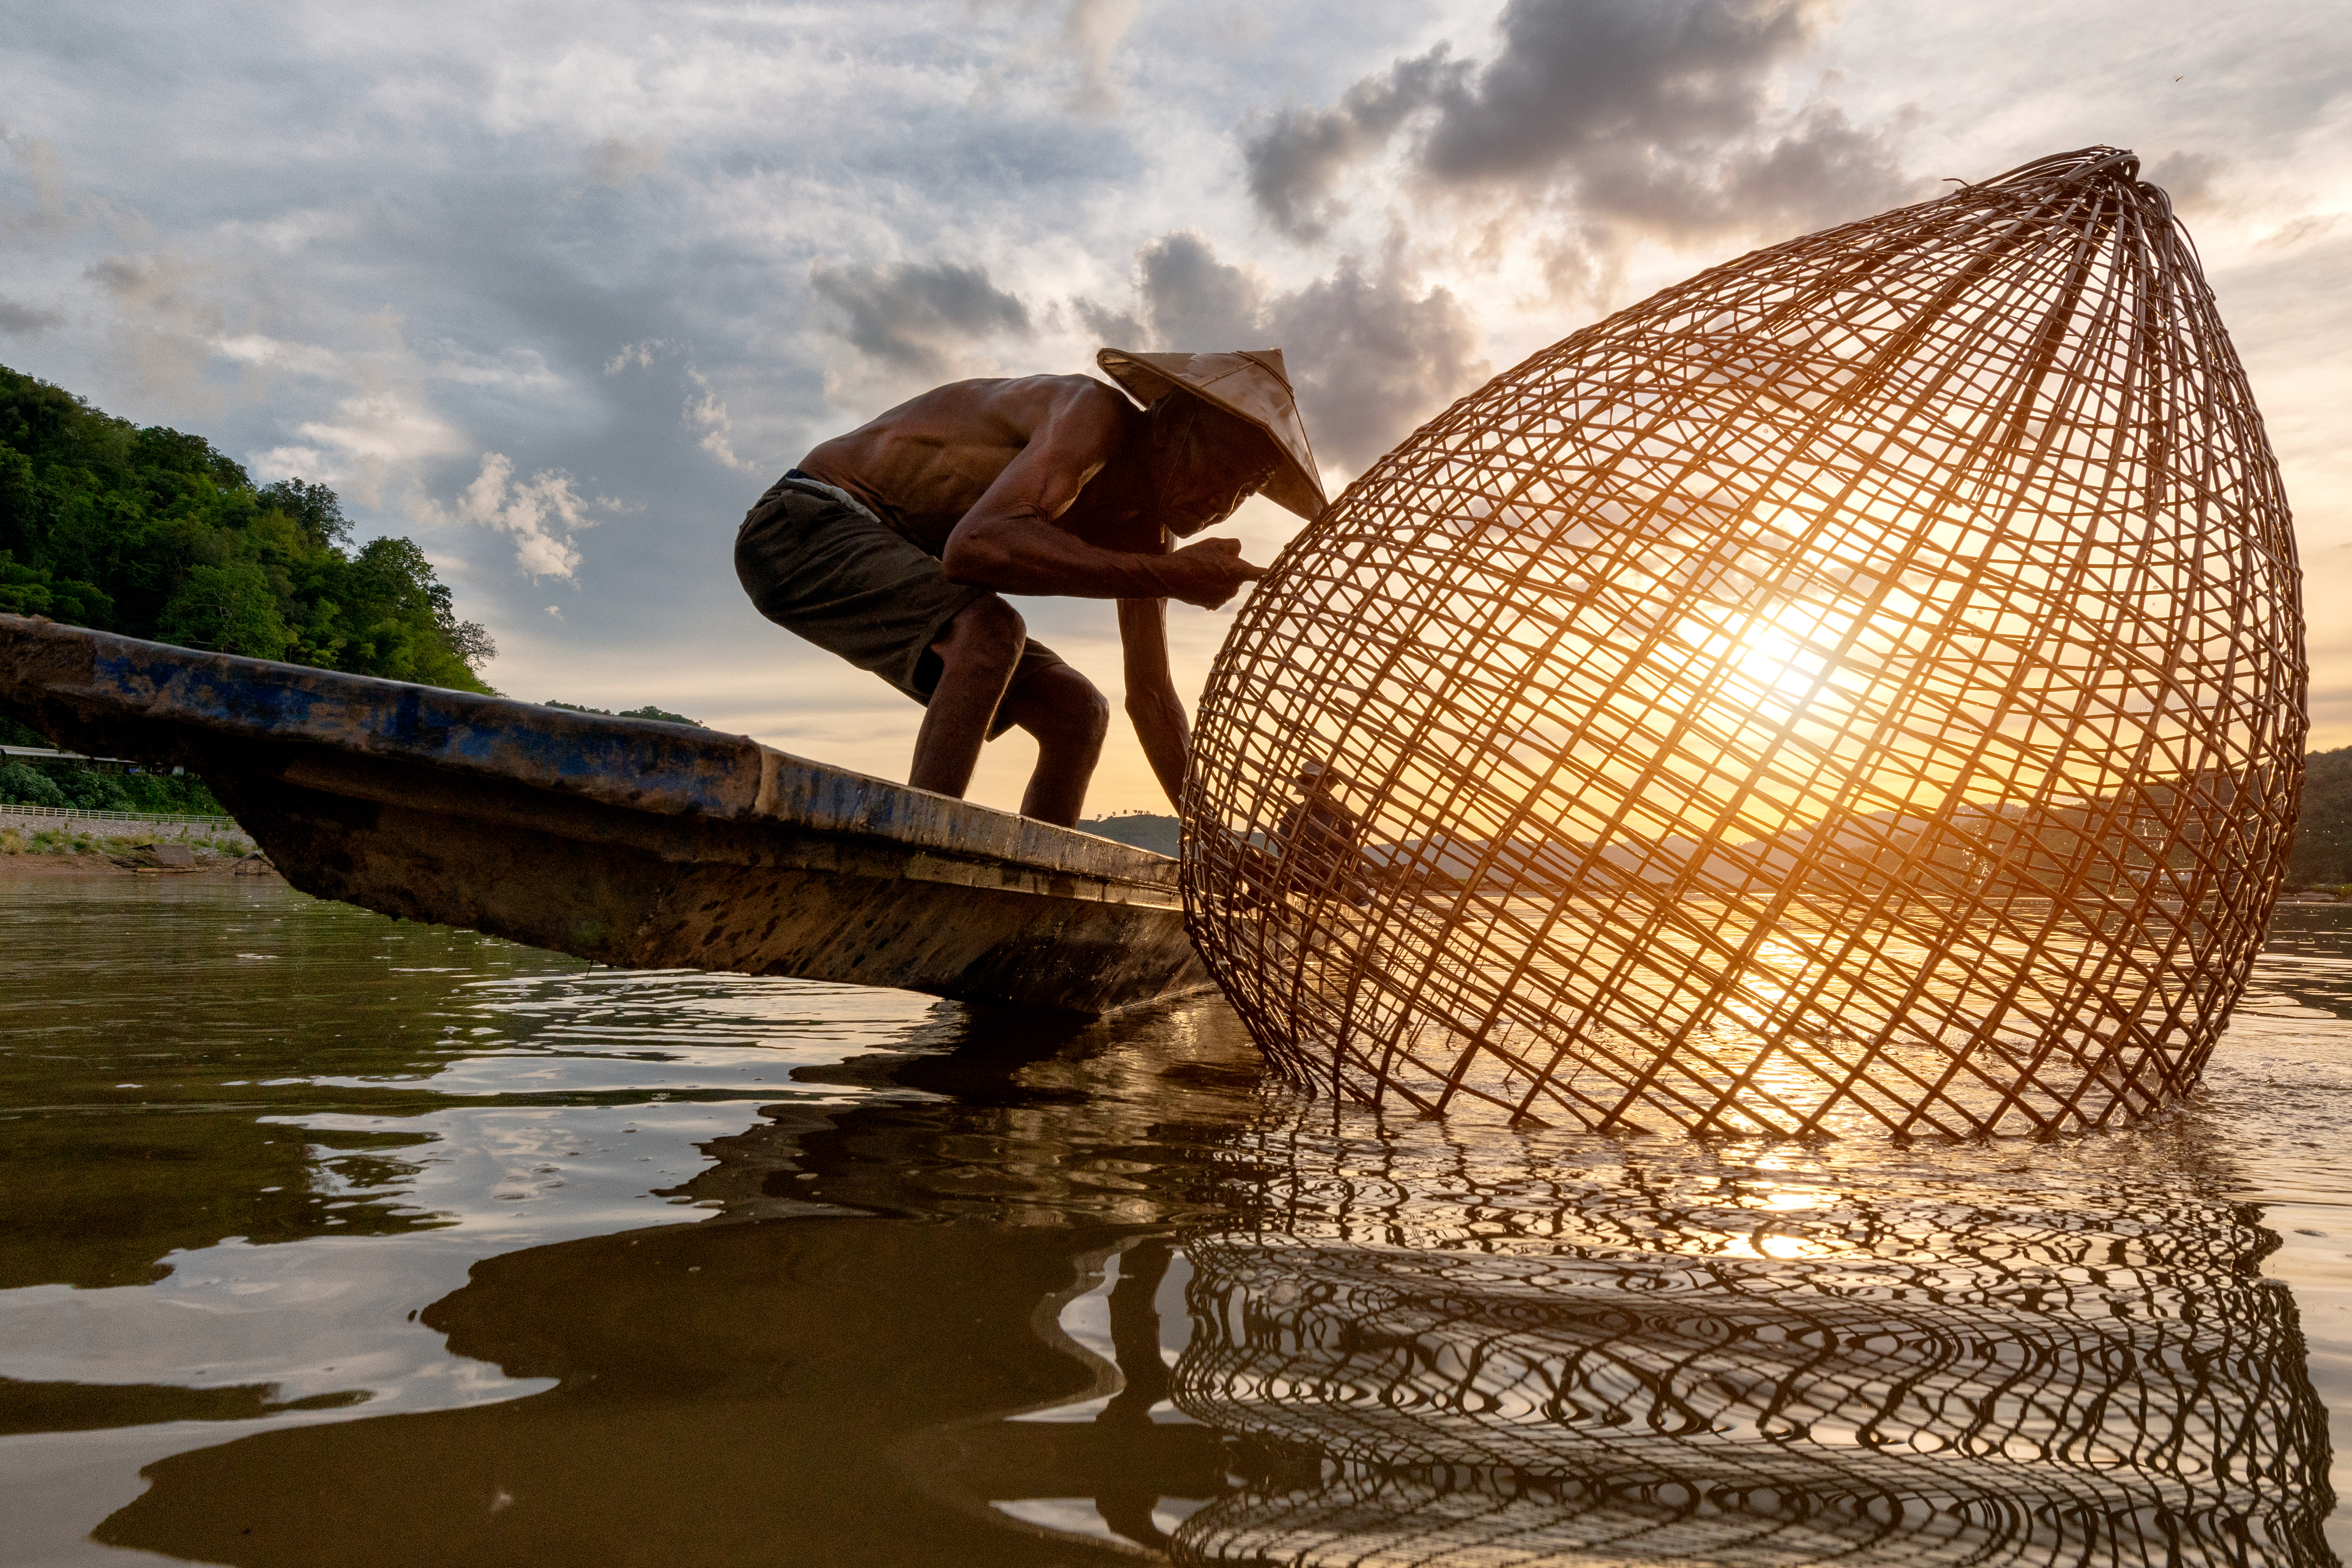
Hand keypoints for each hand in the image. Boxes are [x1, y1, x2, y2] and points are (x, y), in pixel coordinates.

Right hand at [1151, 536, 1266, 609]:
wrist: (1170, 577)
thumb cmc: (1193, 557)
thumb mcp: (1214, 543)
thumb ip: (1233, 546)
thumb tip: (1239, 550)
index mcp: (1237, 571)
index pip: (1261, 573)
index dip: (1272, 574)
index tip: (1282, 575)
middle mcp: (1233, 588)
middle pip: (1239, 577)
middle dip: (1230, 570)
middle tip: (1211, 562)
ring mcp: (1223, 598)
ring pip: (1228, 585)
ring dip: (1220, 579)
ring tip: (1201, 572)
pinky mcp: (1213, 604)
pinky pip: (1218, 595)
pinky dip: (1211, 589)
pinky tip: (1199, 583)